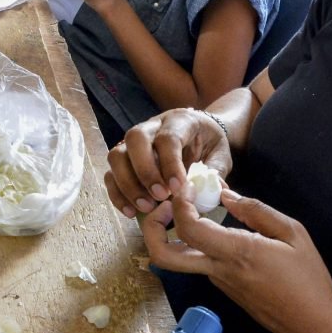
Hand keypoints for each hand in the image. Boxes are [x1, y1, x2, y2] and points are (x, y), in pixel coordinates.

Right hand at [105, 109, 230, 216]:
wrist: (201, 135)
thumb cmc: (210, 145)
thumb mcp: (221, 155)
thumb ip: (215, 171)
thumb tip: (211, 189)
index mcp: (180, 120)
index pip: (168, 137)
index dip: (170, 164)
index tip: (177, 188)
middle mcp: (152, 125)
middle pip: (135, 138)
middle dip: (145, 171)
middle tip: (160, 196)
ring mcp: (133, 141)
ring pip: (116, 155)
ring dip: (128, 184)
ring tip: (146, 207)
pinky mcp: (124, 158)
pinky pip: (111, 173)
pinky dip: (117, 194)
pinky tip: (131, 212)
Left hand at [143, 190, 331, 332]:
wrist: (311, 325)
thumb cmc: (307, 279)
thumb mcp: (293, 234)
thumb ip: (257, 211)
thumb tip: (225, 196)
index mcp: (236, 253)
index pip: (188, 228)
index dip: (179, 204)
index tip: (188, 186)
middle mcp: (217, 269)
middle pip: (162, 255)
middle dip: (151, 228)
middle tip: (166, 204)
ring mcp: (216, 281)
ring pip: (179, 257)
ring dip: (172, 231)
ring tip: (190, 207)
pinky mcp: (222, 286)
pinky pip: (198, 261)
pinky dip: (193, 240)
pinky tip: (211, 223)